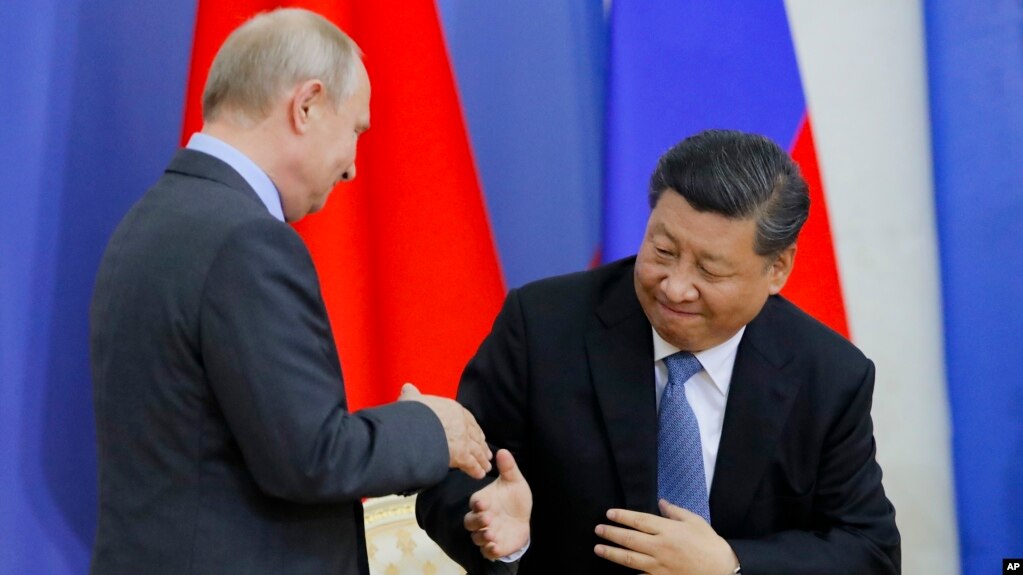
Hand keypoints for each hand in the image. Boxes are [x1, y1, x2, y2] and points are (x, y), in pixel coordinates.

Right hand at [399, 383, 491, 478]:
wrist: (415, 426)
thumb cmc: (413, 412)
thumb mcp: (412, 399)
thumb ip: (412, 395)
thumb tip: (407, 388)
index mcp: (453, 409)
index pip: (468, 419)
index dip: (473, 428)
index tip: (477, 435)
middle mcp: (462, 424)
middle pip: (475, 436)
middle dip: (481, 445)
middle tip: (486, 453)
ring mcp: (463, 439)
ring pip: (476, 450)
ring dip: (482, 459)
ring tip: (486, 466)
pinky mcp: (460, 455)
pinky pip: (471, 464)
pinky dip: (476, 470)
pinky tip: (479, 474)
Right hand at [464, 449, 531, 559]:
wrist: (524, 518)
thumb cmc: (515, 497)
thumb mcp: (514, 481)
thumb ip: (508, 468)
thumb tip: (503, 451)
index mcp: (483, 501)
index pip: (475, 502)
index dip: (477, 504)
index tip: (483, 503)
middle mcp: (481, 518)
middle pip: (470, 522)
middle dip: (477, 521)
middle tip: (488, 519)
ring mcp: (486, 533)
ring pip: (477, 538)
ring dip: (482, 537)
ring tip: (491, 534)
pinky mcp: (494, 546)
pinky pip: (487, 552)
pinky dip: (489, 551)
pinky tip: (496, 547)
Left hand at [594, 499, 738, 574]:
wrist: (722, 571)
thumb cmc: (710, 544)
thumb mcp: (695, 521)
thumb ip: (675, 512)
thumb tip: (661, 502)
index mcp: (668, 530)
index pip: (639, 521)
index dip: (622, 516)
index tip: (609, 513)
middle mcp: (660, 547)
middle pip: (629, 539)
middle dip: (611, 534)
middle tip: (598, 530)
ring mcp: (659, 566)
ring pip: (630, 559)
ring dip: (612, 553)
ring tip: (598, 549)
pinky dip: (629, 573)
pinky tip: (619, 570)